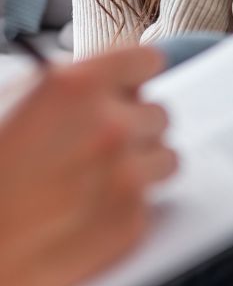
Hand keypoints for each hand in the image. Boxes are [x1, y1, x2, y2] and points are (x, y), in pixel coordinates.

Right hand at [0, 47, 176, 285]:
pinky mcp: (130, 223)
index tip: (130, 89)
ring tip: (92, 182)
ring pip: (165, 158)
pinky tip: (83, 214)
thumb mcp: (10, 104)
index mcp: (78, 87)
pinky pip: (151, 202)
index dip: (134, 78)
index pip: (146, 62)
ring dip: (140, 166)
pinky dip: (125, 206)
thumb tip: (107, 85)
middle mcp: (110, 127)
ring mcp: (125, 177)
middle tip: (95, 147)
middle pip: (158, 114)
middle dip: (132, 127)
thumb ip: (68, 90)